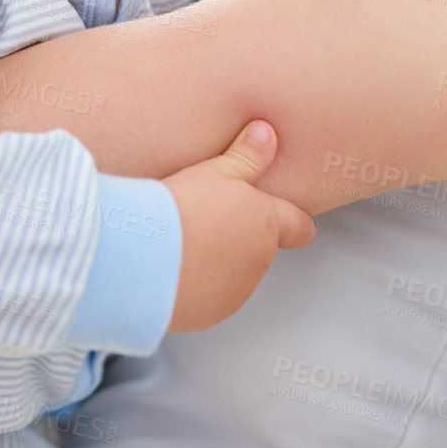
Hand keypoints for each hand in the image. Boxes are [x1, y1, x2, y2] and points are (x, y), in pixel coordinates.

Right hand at [163, 120, 314, 333]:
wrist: (147, 259)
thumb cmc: (183, 209)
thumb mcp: (215, 172)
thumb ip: (246, 156)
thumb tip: (267, 132)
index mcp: (265, 225)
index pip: (299, 227)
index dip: (295, 222)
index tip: (289, 218)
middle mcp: (258, 263)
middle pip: (257, 250)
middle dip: (236, 238)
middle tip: (204, 219)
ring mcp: (233, 293)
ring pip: (230, 275)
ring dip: (214, 263)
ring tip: (180, 243)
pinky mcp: (207, 314)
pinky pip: (204, 298)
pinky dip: (191, 286)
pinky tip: (167, 269)